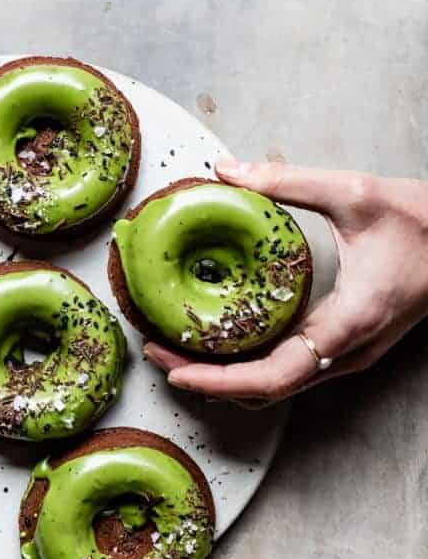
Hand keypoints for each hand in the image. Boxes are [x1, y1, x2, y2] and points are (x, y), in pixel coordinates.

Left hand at [143, 158, 427, 403]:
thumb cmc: (424, 221)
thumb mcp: (354, 192)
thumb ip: (286, 181)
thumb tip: (225, 168)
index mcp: (350, 322)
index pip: (275, 375)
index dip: (219, 380)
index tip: (175, 371)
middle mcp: (349, 351)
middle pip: (268, 389)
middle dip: (208, 379)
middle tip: (157, 353)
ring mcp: (352, 354)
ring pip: (281, 385)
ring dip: (228, 375)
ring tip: (179, 349)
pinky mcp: (351, 345)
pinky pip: (294, 369)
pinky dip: (252, 364)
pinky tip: (223, 340)